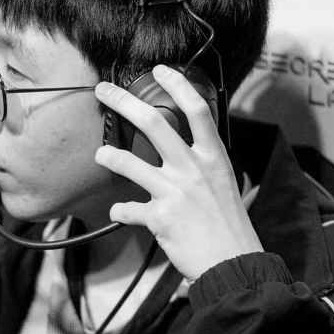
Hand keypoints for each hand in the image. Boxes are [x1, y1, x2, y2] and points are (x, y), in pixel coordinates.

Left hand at [93, 66, 262, 281]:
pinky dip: (120, 210)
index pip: (196, 110)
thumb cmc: (229, 225)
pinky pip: (127, 209)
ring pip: (129, 163)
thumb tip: (183, 148)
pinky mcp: (159, 217)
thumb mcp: (224, 183)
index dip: (177, 85)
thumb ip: (201, 163)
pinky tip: (120, 212)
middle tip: (103, 91)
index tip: (160, 70)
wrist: (233, 263)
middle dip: (123, 102)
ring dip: (109, 156)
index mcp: (213, 157)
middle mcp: (193, 169)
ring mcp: (175, 192)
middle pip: (154, 123)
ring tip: (101, 154)